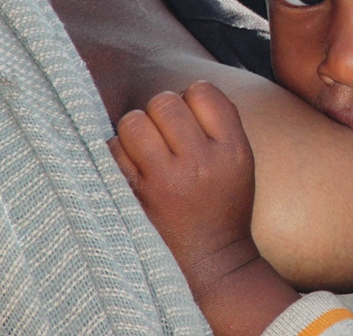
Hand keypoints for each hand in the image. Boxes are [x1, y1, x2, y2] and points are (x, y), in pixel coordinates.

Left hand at [109, 81, 258, 289]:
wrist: (211, 261)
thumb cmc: (223, 205)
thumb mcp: (240, 162)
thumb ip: (220, 125)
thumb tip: (187, 90)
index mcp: (232, 150)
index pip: (203, 91)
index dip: (192, 99)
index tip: (191, 119)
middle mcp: (201, 162)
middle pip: (165, 101)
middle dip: (161, 112)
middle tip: (165, 134)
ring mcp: (165, 180)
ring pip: (134, 121)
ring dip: (136, 129)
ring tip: (146, 148)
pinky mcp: (134, 196)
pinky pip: (113, 150)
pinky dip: (118, 152)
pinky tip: (132, 168)